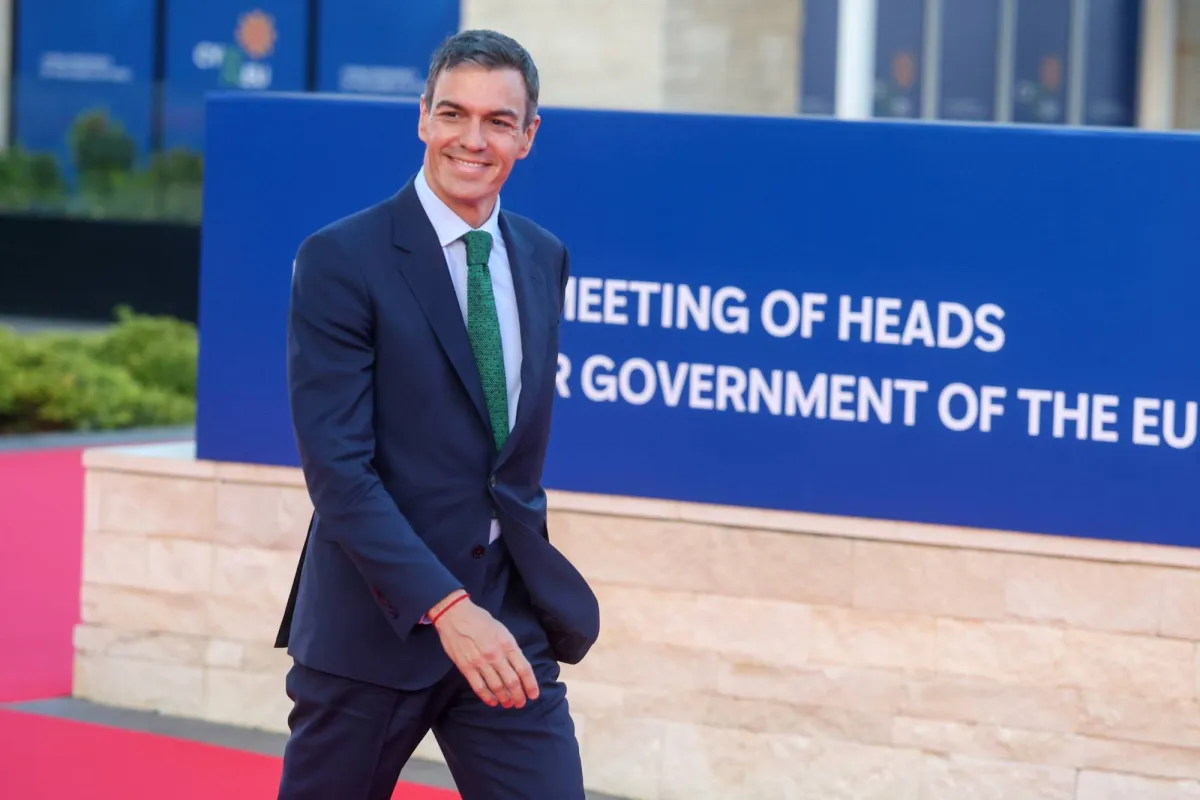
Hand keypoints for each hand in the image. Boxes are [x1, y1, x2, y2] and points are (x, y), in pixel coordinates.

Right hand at [430, 593, 538, 708]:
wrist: (454, 615)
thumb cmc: (480, 620)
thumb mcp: (502, 630)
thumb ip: (510, 647)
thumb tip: (517, 665)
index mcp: (507, 644)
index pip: (524, 668)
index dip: (530, 684)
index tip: (533, 695)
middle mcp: (496, 655)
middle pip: (512, 681)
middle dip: (518, 696)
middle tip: (521, 703)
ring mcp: (481, 662)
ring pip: (497, 687)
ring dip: (505, 698)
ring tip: (508, 704)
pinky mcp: (466, 668)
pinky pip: (479, 687)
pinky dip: (487, 697)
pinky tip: (492, 702)